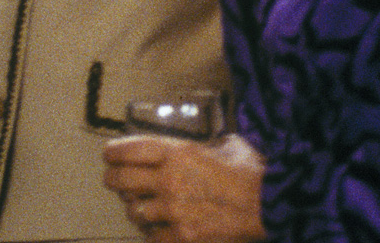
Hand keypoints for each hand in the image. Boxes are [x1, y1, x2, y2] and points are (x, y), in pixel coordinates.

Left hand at [101, 133, 267, 242]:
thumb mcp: (225, 145)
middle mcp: (169, 179)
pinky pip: (152, 237)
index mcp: (176, 152)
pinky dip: (153, 234)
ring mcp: (174, 209)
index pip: (128, 149)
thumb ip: (203, 146)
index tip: (109, 156)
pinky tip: (158, 229)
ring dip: (135, 209)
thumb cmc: (252, 171)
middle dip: (113, 180)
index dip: (113, 153)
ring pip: (133, 211)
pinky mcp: (183, 235)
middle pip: (120, 179)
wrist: (271, 203)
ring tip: (140, 208)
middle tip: (115, 181)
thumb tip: (202, 146)